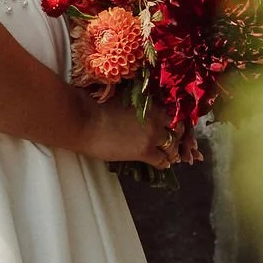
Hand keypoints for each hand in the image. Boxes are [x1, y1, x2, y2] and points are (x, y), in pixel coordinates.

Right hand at [77, 97, 196, 168]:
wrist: (84, 121)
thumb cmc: (95, 106)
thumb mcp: (122, 97)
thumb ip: (136, 102)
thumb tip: (138, 105)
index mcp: (150, 102)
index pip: (172, 113)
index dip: (174, 121)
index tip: (174, 126)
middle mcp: (156, 117)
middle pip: (177, 129)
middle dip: (178, 136)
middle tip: (177, 142)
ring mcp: (152, 135)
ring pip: (173, 145)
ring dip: (172, 151)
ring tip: (171, 155)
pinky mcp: (144, 151)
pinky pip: (162, 160)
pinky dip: (164, 163)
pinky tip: (163, 164)